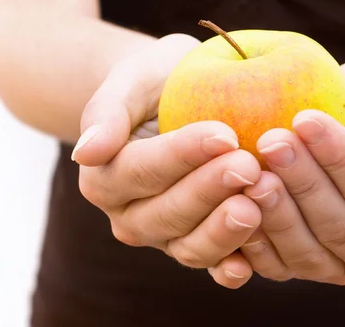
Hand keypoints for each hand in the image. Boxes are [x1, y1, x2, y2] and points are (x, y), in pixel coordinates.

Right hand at [73, 34, 261, 288]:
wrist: (183, 103)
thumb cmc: (159, 83)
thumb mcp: (134, 78)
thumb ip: (108, 111)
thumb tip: (87, 153)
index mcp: (105, 177)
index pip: (142, 169)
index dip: (182, 155)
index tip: (224, 134)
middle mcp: (131, 215)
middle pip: (167, 213)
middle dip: (209, 191)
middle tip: (249, 166)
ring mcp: (166, 237)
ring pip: (190, 247)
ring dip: (223, 232)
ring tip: (257, 205)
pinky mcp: (198, 246)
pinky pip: (214, 265)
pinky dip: (232, 267)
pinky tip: (251, 262)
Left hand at [214, 57, 344, 284]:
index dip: (340, 160)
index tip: (306, 120)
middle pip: (340, 227)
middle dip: (302, 182)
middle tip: (270, 140)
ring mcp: (341, 266)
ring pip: (306, 251)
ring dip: (275, 210)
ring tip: (251, 168)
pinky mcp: (303, 265)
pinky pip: (277, 265)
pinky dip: (254, 239)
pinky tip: (234, 204)